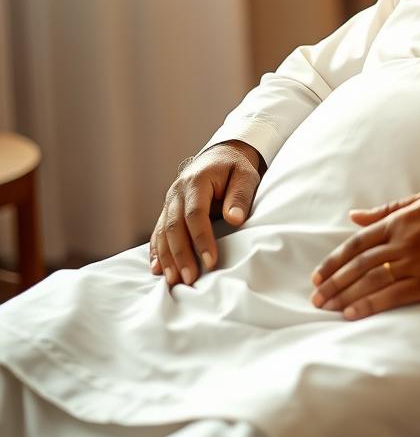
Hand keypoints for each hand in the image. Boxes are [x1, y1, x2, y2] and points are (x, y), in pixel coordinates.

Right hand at [150, 140, 263, 288]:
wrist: (219, 156)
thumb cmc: (235, 168)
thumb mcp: (245, 176)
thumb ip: (240, 196)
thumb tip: (235, 219)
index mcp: (196, 182)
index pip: (195, 214)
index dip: (201, 239)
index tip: (211, 261)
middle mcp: (177, 192)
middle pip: (174, 227)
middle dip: (181, 255)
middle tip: (190, 278)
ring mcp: (170, 202)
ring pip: (163, 232)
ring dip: (167, 257)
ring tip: (174, 280)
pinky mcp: (168, 210)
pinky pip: (158, 232)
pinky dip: (157, 251)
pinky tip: (157, 268)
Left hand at [310, 191, 419, 319]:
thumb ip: (389, 209)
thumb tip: (355, 216)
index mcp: (401, 221)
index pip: (357, 242)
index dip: (334, 261)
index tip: (318, 275)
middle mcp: (404, 242)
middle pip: (358, 265)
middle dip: (333, 282)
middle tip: (315, 299)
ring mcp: (416, 263)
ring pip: (371, 281)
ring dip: (345, 296)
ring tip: (327, 308)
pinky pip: (394, 296)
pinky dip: (370, 305)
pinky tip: (353, 314)